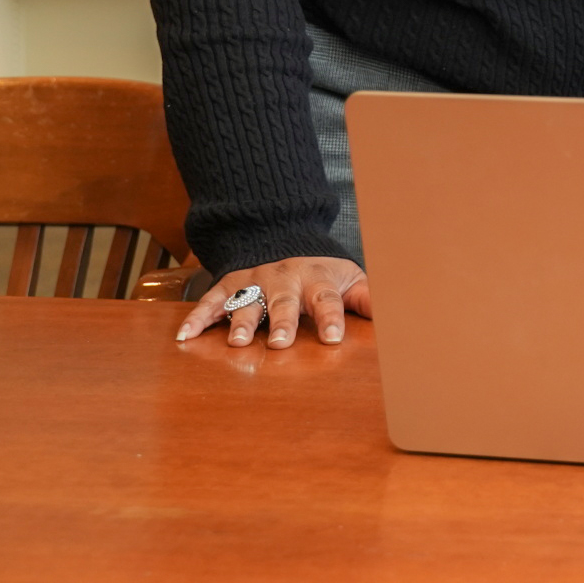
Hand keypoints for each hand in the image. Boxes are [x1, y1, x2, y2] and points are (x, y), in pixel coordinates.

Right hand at [176, 256, 370, 348]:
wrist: (283, 239)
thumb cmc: (323, 275)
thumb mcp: (350, 281)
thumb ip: (368, 299)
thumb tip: (398, 318)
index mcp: (317, 279)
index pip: (326, 300)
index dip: (330, 318)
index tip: (333, 339)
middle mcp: (284, 278)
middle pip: (284, 302)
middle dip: (282, 321)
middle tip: (280, 343)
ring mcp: (254, 281)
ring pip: (247, 301)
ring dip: (242, 321)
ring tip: (239, 342)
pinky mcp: (229, 285)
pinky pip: (211, 300)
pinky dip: (198, 317)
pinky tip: (185, 336)